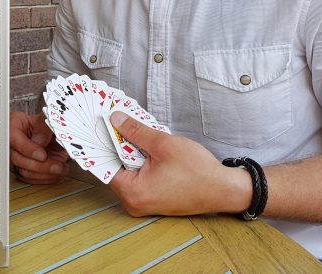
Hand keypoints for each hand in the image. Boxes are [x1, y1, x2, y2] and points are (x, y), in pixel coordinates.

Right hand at [10, 112, 68, 183]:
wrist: (48, 133)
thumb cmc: (43, 124)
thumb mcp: (46, 119)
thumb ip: (43, 127)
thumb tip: (41, 141)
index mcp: (13, 126)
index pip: (13, 139)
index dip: (28, 149)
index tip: (43, 155)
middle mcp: (12, 144)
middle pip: (18, 159)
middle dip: (40, 166)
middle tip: (56, 166)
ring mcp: (17, 158)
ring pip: (24, 172)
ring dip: (45, 174)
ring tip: (60, 169)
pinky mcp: (24, 169)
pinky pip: (31, 179)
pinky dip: (45, 178)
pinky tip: (56, 174)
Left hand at [108, 112, 251, 216]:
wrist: (225, 190)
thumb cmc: (198, 172)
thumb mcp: (163, 144)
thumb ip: (135, 131)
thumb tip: (116, 120)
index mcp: (132, 192)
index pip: (105, 164)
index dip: (101, 142)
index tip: (96, 125)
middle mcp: (134, 201)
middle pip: (116, 165)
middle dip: (117, 142)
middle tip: (115, 120)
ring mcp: (144, 201)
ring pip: (128, 168)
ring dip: (131, 149)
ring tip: (133, 128)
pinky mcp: (153, 197)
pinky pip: (139, 174)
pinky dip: (141, 158)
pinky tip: (146, 143)